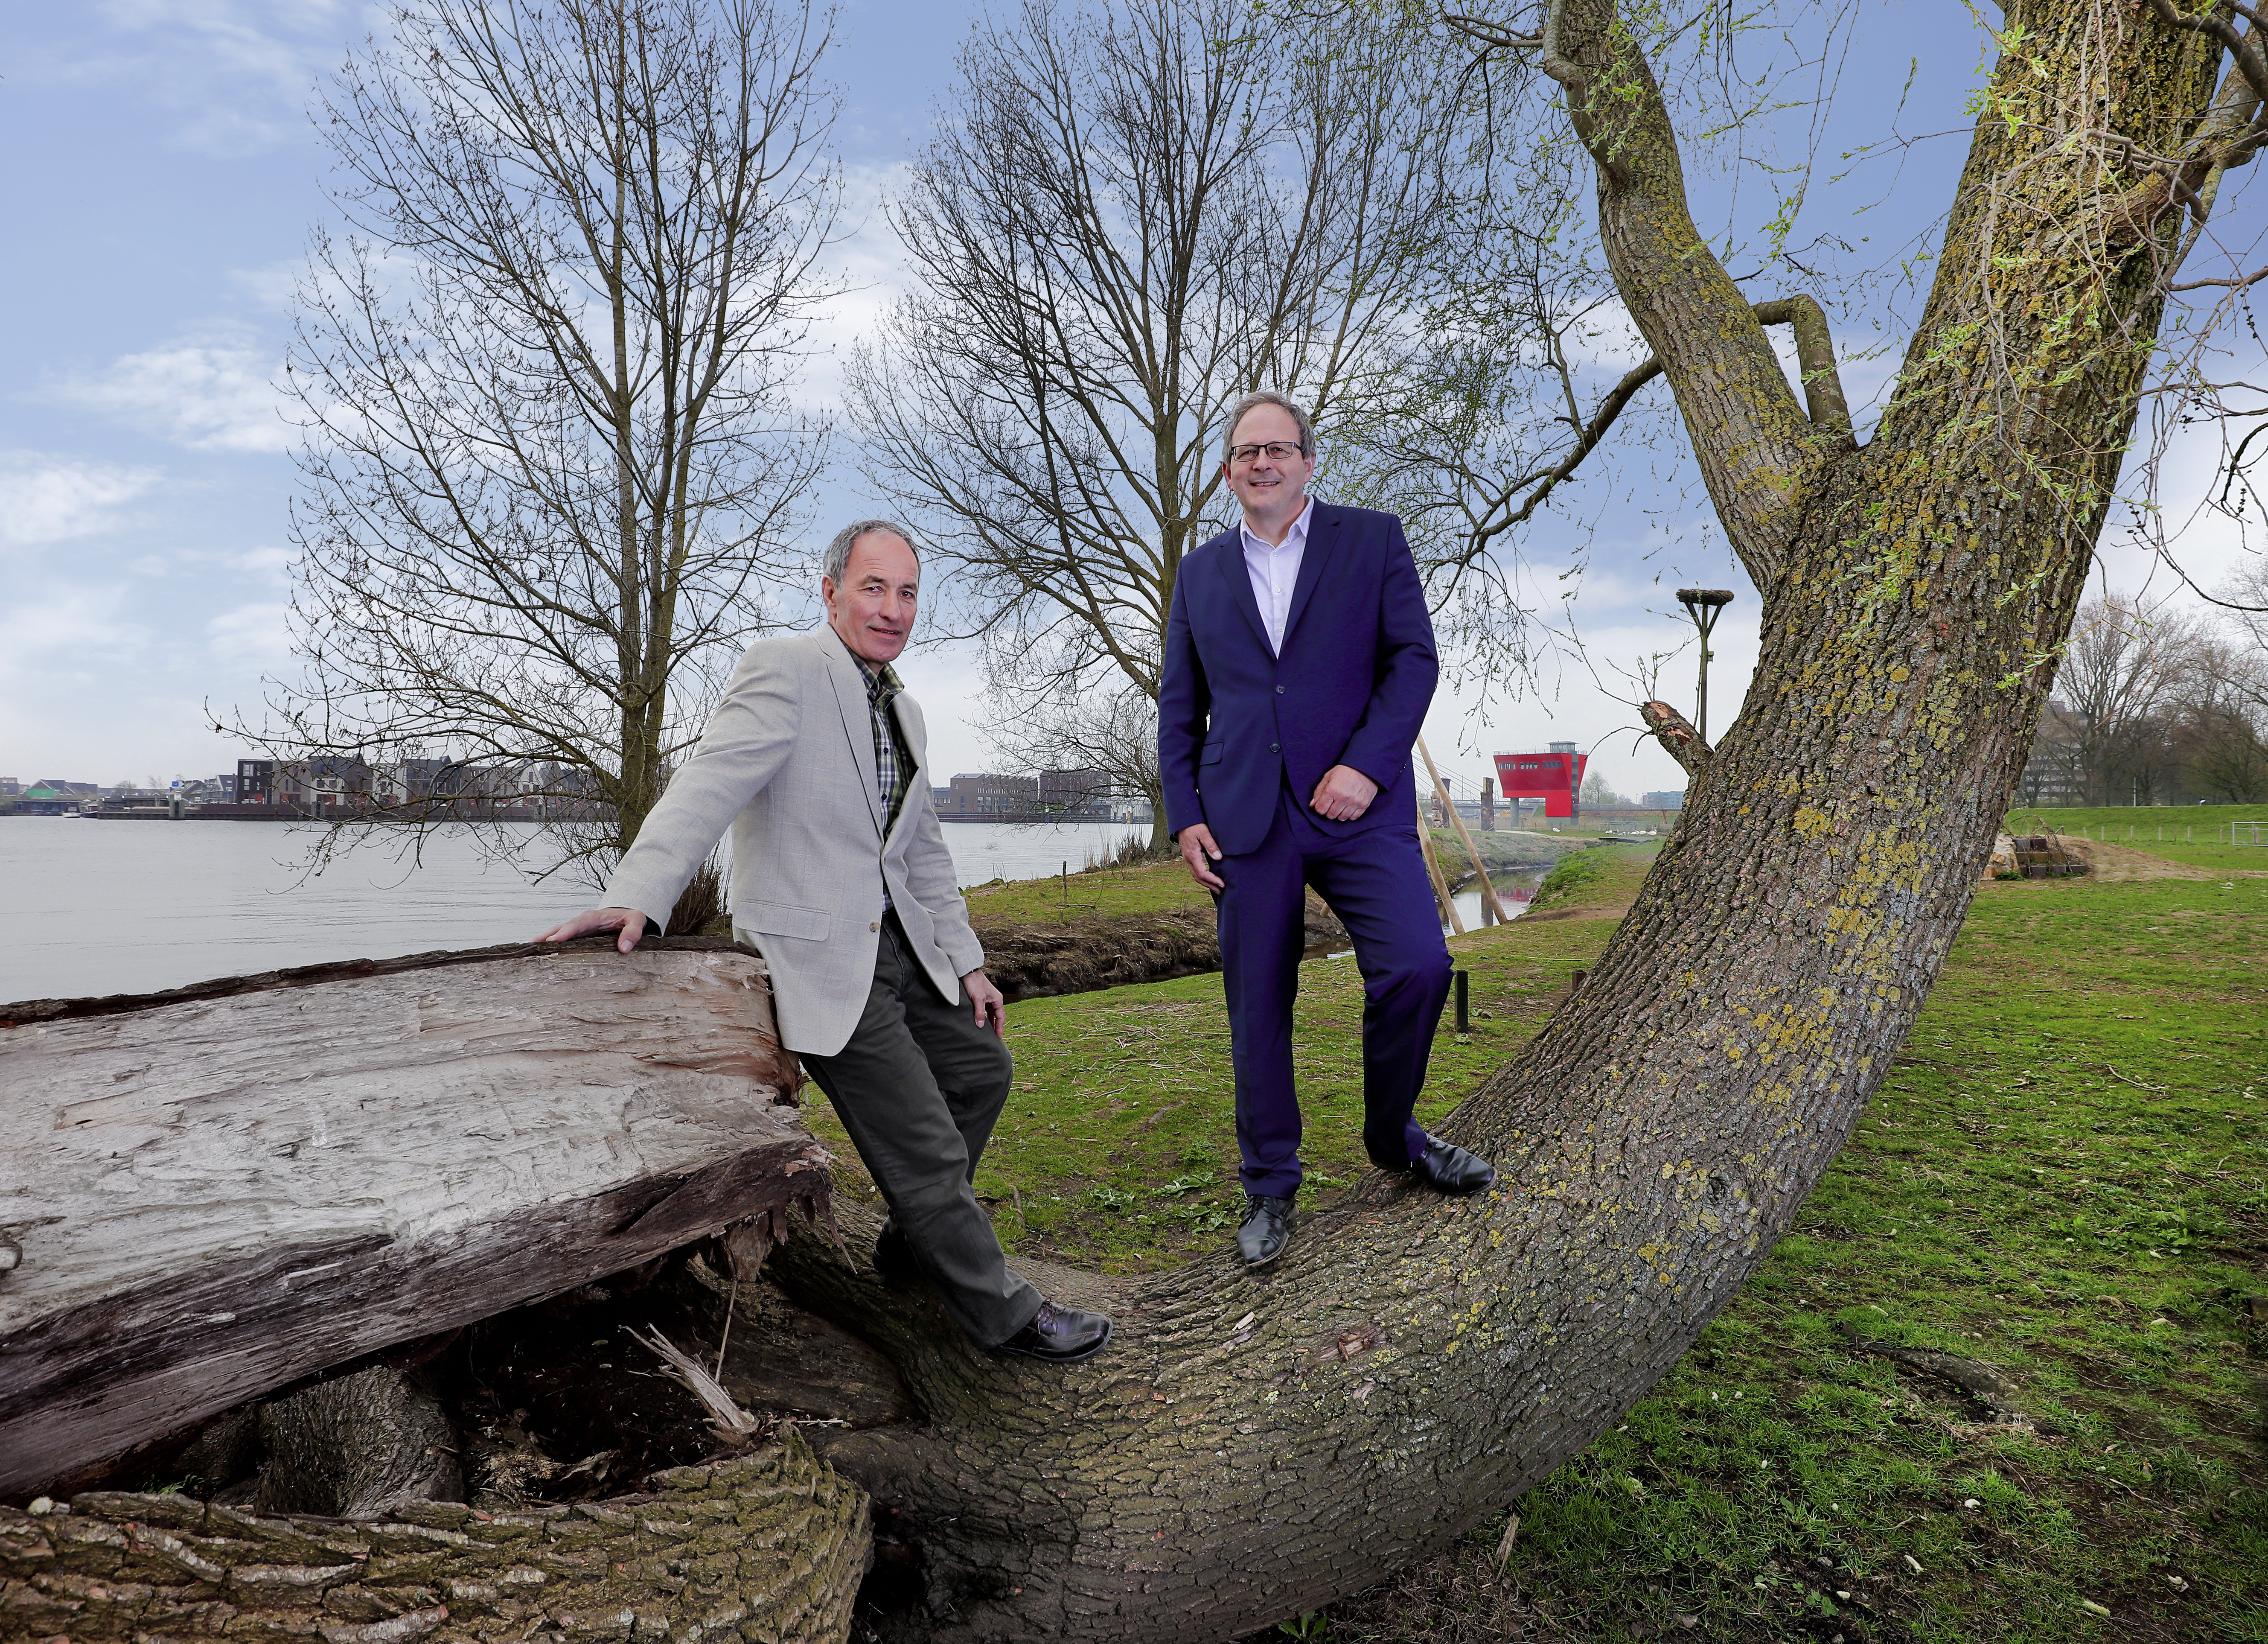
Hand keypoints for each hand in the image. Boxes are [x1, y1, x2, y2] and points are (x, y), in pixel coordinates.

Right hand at [536, 906, 650, 953]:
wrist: (626, 916)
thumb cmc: (630, 918)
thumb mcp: (637, 920)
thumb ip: (633, 932)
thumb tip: (624, 948)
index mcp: (594, 917)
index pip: (578, 924)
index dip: (566, 932)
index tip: (554, 940)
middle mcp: (581, 923)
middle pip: (560, 928)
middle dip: (546, 937)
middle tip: (532, 947)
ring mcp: (576, 930)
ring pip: (555, 934)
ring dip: (541, 942)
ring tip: (527, 952)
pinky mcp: (575, 938)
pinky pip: (559, 941)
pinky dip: (547, 946)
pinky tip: (537, 956)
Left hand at [964, 968, 1005, 1035]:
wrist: (967, 971)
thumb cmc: (974, 982)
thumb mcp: (978, 998)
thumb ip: (980, 1012)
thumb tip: (981, 1025)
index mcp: (997, 999)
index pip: (1001, 1017)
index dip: (1000, 1028)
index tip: (998, 1038)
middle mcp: (994, 999)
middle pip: (997, 1016)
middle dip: (996, 1027)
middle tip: (994, 1037)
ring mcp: (988, 999)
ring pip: (990, 1013)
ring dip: (989, 1022)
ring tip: (987, 1032)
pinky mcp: (981, 998)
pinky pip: (985, 1010)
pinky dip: (984, 1016)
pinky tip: (980, 1021)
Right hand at [1177, 822, 1224, 889]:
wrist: (1182, 821)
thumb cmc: (1193, 825)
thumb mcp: (1204, 833)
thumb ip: (1211, 845)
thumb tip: (1218, 858)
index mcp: (1192, 855)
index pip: (1202, 873)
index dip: (1212, 880)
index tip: (1222, 884)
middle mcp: (1188, 859)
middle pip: (1198, 878)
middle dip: (1210, 885)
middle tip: (1221, 890)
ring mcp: (1188, 858)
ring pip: (1196, 875)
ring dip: (1206, 882)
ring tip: (1216, 887)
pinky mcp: (1189, 856)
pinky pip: (1195, 870)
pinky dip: (1202, 876)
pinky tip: (1209, 877)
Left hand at [1309, 764, 1378, 821]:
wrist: (1364, 767)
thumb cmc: (1345, 771)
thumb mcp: (1328, 776)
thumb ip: (1319, 791)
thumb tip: (1313, 805)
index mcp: (1333, 790)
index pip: (1321, 809)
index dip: (1320, 807)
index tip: (1323, 803)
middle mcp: (1344, 798)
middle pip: (1330, 815)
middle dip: (1328, 810)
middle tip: (1332, 803)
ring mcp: (1355, 802)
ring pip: (1341, 818)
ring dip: (1339, 813)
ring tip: (1340, 804)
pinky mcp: (1364, 805)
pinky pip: (1353, 817)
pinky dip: (1349, 814)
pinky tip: (1348, 806)